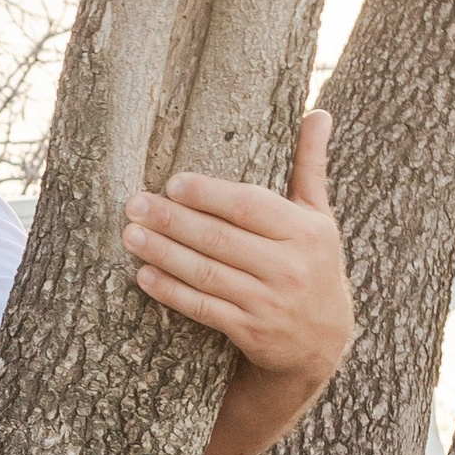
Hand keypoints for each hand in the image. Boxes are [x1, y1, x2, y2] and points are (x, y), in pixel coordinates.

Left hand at [124, 111, 353, 454]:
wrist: (322, 341)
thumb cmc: (313, 264)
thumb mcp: (318, 217)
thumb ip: (310, 166)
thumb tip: (319, 113)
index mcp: (305, 231)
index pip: (250, 207)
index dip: (209, 194)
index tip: (172, 182)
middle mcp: (290, 267)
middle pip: (221, 239)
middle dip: (173, 221)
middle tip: (134, 205)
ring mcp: (269, 302)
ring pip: (208, 274)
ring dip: (165, 255)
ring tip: (131, 235)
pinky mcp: (251, 331)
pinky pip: (204, 309)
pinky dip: (172, 293)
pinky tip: (144, 276)